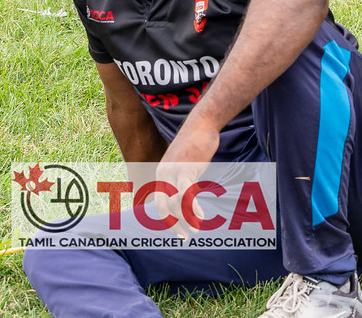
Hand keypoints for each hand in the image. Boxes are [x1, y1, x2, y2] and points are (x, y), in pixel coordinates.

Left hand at [156, 121, 218, 236]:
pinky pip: (186, 193)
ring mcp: (173, 172)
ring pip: (176, 203)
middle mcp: (163, 175)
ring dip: (186, 219)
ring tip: (196, 228)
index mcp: (161, 174)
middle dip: (173, 224)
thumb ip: (181, 176)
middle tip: (185, 237)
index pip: (160, 203)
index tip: (178, 230)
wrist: (201, 124)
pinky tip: (200, 216)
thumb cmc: (196, 142)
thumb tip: (186, 190)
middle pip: (164, 207)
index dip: (168, 219)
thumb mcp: (184, 162)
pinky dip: (192, 207)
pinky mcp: (186, 169)